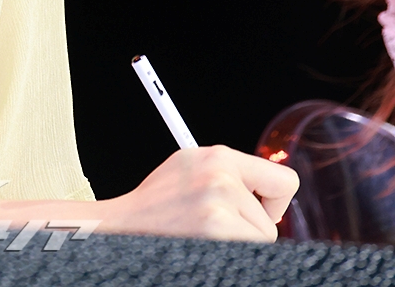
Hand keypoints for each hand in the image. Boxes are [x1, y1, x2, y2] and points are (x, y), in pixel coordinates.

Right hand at [91, 145, 298, 241]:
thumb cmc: (159, 202)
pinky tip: (206, 242)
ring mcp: (219, 204)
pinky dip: (234, 253)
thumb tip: (267, 190)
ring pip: (261, 239)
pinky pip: (249, 250)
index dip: (274, 201)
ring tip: (207, 233)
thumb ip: (230, 173)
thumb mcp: (192, 168)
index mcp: (219, 156)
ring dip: (239, 241)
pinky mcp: (216, 230)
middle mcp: (222, 176)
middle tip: (223, 226)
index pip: (284, 180)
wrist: (125, 223)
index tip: (258, 210)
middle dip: (253, 227)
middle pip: (272, 219)